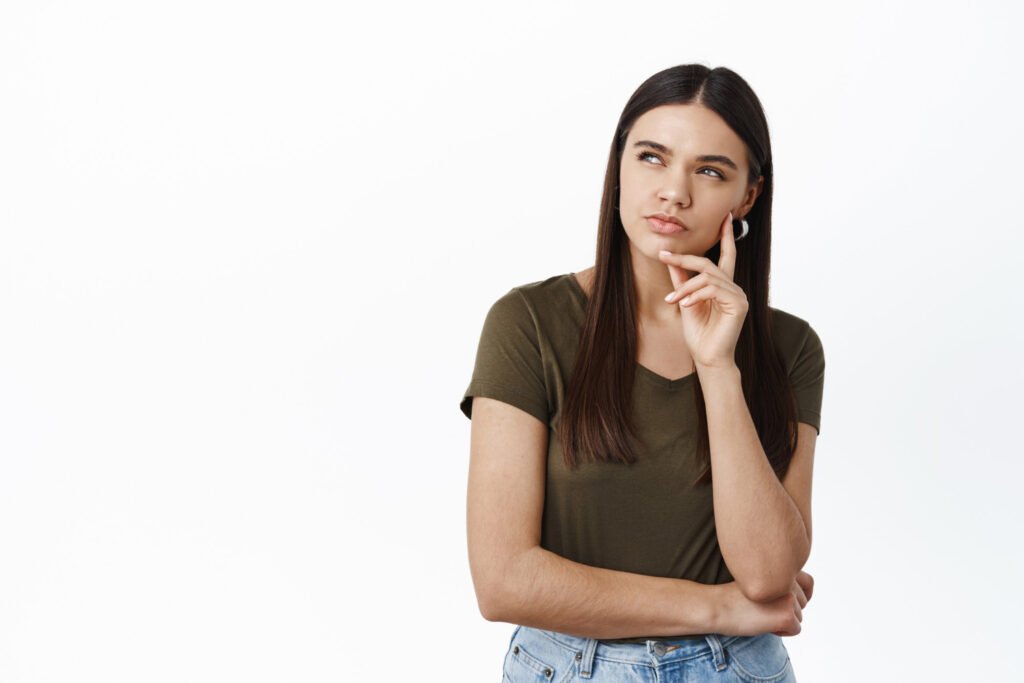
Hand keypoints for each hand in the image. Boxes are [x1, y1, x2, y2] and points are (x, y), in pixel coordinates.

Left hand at [657, 211, 748, 368]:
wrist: (707, 358)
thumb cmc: (698, 333)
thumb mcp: (684, 301)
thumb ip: (681, 280)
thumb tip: (671, 258)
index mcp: (722, 286)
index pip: (726, 255)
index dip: (726, 236)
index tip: (725, 217)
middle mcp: (733, 287)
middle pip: (709, 263)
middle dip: (685, 258)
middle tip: (664, 255)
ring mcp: (738, 295)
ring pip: (708, 276)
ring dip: (686, 287)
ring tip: (673, 300)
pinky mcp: (739, 304)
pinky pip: (714, 289)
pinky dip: (696, 294)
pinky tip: (685, 305)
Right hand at [713, 570, 813, 636]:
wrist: (717, 606)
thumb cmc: (734, 595)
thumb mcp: (761, 579)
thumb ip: (781, 580)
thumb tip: (804, 595)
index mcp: (783, 567)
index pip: (808, 582)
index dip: (796, 595)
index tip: (777, 599)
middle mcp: (790, 579)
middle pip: (803, 603)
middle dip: (786, 609)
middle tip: (761, 606)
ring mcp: (790, 597)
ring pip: (799, 617)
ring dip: (782, 620)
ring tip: (759, 613)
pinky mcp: (787, 615)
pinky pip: (795, 630)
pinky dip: (781, 632)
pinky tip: (762, 624)